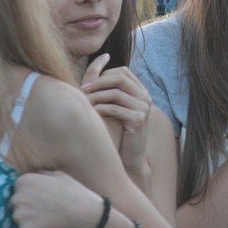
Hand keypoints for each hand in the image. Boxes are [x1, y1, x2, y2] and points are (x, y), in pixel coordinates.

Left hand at [11, 170, 101, 227]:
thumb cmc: (72, 191)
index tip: (41, 198)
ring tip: (46, 218)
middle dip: (27, 205)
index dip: (30, 193)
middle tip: (44, 209)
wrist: (82, 212)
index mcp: (24, 181)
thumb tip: (35, 176)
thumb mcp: (57, 174)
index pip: (19, 188)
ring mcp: (19, 215)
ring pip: (19, 217)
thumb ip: (41, 175)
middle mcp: (17, 197)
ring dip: (28, 218)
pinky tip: (46, 226)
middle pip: (16, 203)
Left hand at [81, 54, 152, 178]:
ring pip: (116, 93)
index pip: (123, 71)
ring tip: (83, 102)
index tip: (87, 83)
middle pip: (120, 78)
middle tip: (82, 90)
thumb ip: (110, 92)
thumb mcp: (116, 108)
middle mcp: (145, 96)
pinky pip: (115, 108)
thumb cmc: (119, 132)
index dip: (104, 73)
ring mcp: (144, 107)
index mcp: (141, 90)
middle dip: (98, 82)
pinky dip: (100, 109)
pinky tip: (91, 114)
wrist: (131, 156)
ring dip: (96, 96)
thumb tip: (92, 73)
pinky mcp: (139, 119)